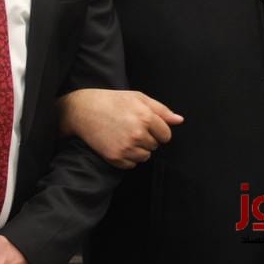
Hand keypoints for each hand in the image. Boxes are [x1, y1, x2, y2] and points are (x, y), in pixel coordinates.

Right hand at [59, 88, 182, 168]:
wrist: (84, 110)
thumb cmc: (113, 101)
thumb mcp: (139, 98)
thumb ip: (162, 110)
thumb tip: (179, 120)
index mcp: (146, 118)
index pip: (166, 135)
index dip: (159, 131)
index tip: (148, 126)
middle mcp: (137, 134)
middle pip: (155, 146)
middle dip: (147, 139)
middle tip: (131, 127)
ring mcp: (126, 147)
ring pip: (145, 157)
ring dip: (138, 149)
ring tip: (124, 135)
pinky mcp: (114, 157)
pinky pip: (131, 165)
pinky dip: (128, 158)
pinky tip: (118, 144)